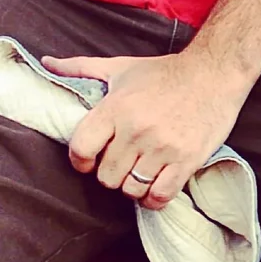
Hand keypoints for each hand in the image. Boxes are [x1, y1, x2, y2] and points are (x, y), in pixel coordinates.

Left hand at [46, 49, 254, 210]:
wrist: (214, 73)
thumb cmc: (164, 72)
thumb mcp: (120, 67)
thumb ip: (80, 68)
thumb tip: (46, 63)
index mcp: (116, 108)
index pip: (81, 148)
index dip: (80, 161)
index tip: (87, 160)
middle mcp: (136, 130)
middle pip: (106, 175)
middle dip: (109, 174)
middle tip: (119, 164)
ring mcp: (162, 148)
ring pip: (131, 188)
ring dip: (131, 186)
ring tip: (137, 174)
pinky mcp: (186, 161)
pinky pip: (160, 195)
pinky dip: (152, 198)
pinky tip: (153, 186)